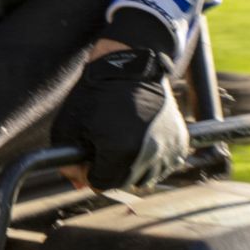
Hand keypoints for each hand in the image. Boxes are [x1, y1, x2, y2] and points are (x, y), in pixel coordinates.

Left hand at [54, 42, 189, 192]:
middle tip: (103, 151)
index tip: (86, 159)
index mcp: (120, 152)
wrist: (129, 66)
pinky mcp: (180, 139)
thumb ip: (69, 160)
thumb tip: (76, 184)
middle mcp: (148, 154)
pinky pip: (165, 164)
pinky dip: (153, 159)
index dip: (89, 173)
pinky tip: (140, 143)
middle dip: (110, 171)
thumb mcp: (70, 127)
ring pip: (147, 177)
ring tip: (122, 145)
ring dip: (132, 168)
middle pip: (124, 182)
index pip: (102, 183)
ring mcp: (167, 147)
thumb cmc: (96, 93)